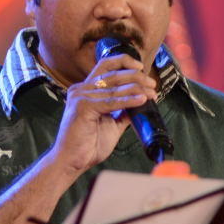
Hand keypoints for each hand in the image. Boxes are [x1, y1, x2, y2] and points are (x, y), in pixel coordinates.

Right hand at [49, 53, 156, 172]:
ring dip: (137, 88)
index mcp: (86, 90)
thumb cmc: (87, 145)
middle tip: (152, 84)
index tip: (141, 67)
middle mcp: (81, 89)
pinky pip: (111, 101)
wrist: (72, 162)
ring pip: (115, 86)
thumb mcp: (111, 124)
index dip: (124, 62)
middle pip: (113, 73)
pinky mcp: (83, 107)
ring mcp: (81, 97)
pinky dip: (128, 100)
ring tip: (151, 92)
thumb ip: (123, 112)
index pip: (105, 66)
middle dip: (136, 76)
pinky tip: (141, 100)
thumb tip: (140, 102)